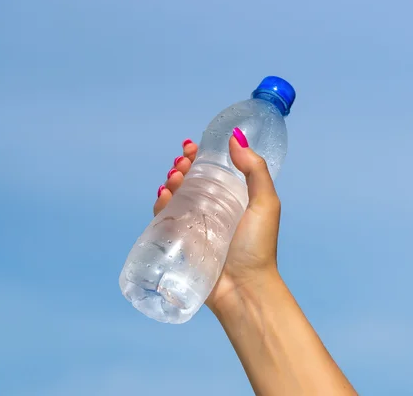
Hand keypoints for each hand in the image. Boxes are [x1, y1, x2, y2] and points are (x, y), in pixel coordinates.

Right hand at [154, 134, 280, 313]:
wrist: (244, 289)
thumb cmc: (257, 247)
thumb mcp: (266, 203)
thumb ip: (255, 170)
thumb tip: (236, 137)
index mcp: (231, 198)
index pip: (211, 171)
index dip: (199, 156)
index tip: (191, 148)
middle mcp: (211, 209)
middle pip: (189, 181)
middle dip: (181, 167)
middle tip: (181, 164)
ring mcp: (193, 225)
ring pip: (175, 196)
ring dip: (171, 182)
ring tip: (174, 178)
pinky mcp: (179, 241)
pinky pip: (164, 218)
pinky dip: (161, 204)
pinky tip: (164, 196)